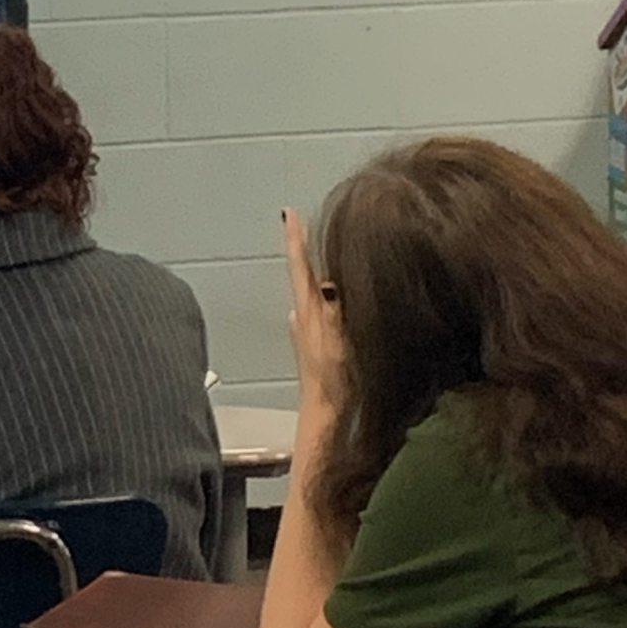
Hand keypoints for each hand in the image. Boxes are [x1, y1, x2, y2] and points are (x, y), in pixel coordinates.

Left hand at [283, 208, 347, 414]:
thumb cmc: (334, 380)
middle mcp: (303, 316)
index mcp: (308, 312)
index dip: (296, 240)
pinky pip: (318, 307)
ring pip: (309, 291)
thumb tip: (325, 281)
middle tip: (308, 224)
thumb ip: (332, 312)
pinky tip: (332, 295)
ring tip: (323, 251)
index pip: (299, 267)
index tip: (289, 213)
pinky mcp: (316, 342)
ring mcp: (308, 330)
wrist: (326, 415)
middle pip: (302, 274)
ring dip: (314, 271)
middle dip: (305, 249)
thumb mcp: (337, 343)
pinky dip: (324, 293)